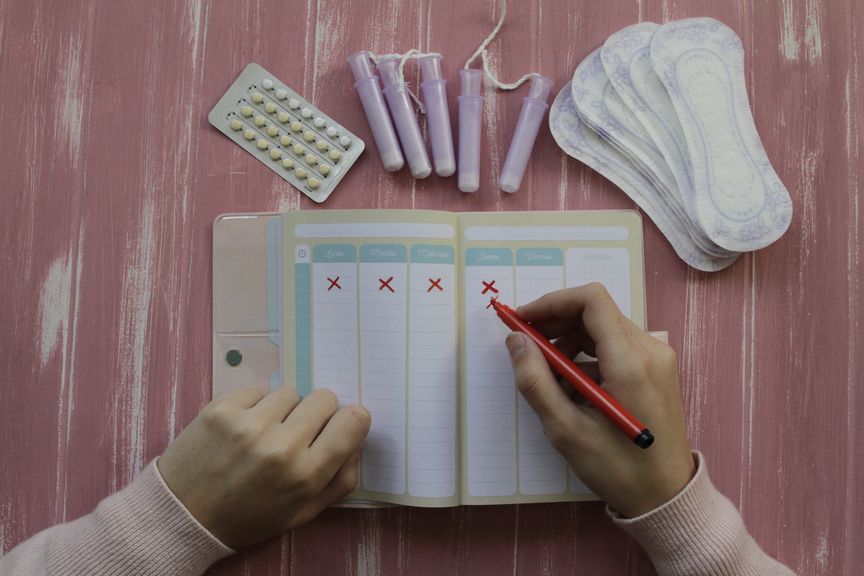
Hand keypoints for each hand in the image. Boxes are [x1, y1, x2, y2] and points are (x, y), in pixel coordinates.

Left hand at [157, 386, 369, 547]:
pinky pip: (258, 389)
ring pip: (291, 392)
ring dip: (284, 408)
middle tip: (298, 431)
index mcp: (305, 476)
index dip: (351, 420)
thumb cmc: (248, 518)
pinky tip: (243, 427)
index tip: (340, 425)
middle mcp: (281, 447)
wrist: (183, 516)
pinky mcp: (222, 409)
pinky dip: (255, 405)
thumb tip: (357, 439)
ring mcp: (249, 424)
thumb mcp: (301, 513)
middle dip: (318, 413)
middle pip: (324, 398)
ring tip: (266, 432)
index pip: (353, 421)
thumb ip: (339, 480)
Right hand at [505, 283, 694, 516]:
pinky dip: (587, 354)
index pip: (591, 300)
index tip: (523, 319)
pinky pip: (616, 345)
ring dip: (569, 340)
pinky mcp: (656, 369)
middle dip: (556, 321)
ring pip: (604, 327)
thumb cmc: (619, 469)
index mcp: (631, 362)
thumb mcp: (566, 429)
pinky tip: (572, 386)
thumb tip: (516, 341)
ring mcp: (657, 359)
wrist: (666, 497)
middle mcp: (650, 351)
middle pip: (596, 311)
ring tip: (549, 375)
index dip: (552, 302)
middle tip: (526, 344)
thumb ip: (535, 381)